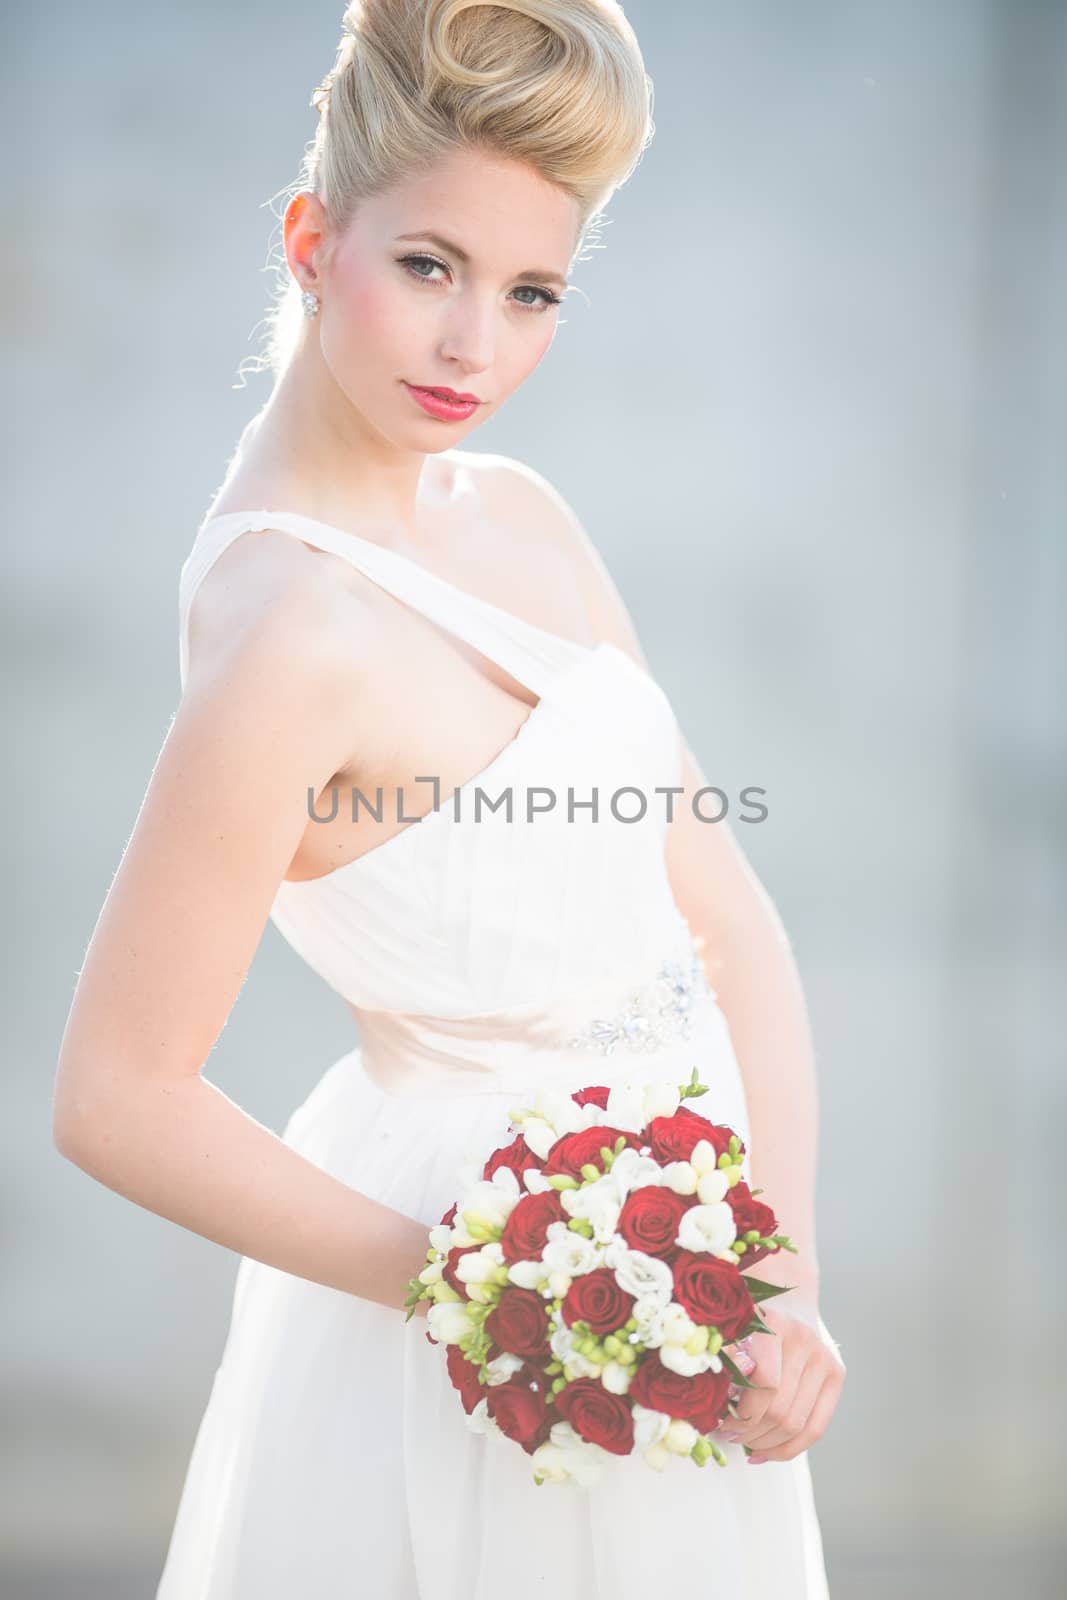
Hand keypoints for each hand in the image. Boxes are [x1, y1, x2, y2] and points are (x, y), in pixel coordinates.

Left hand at [719, 1299, 845, 1462]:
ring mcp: (825, 1358)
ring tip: (746, 1444)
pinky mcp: (837, 1373)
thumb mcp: (730, 1325)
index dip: (742, 1413)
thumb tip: (716, 1402)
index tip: (721, 1424)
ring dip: (767, 1444)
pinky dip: (790, 1448)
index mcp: (775, 1325)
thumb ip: (722, 1357)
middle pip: (781, 1409)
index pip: (765, 1385)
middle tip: (730, 1437)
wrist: (788, 1291)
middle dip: (751, 1433)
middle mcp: (805, 1341)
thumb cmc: (750, 1313)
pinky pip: (816, 1427)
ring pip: (797, 1424)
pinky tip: (767, 1452)